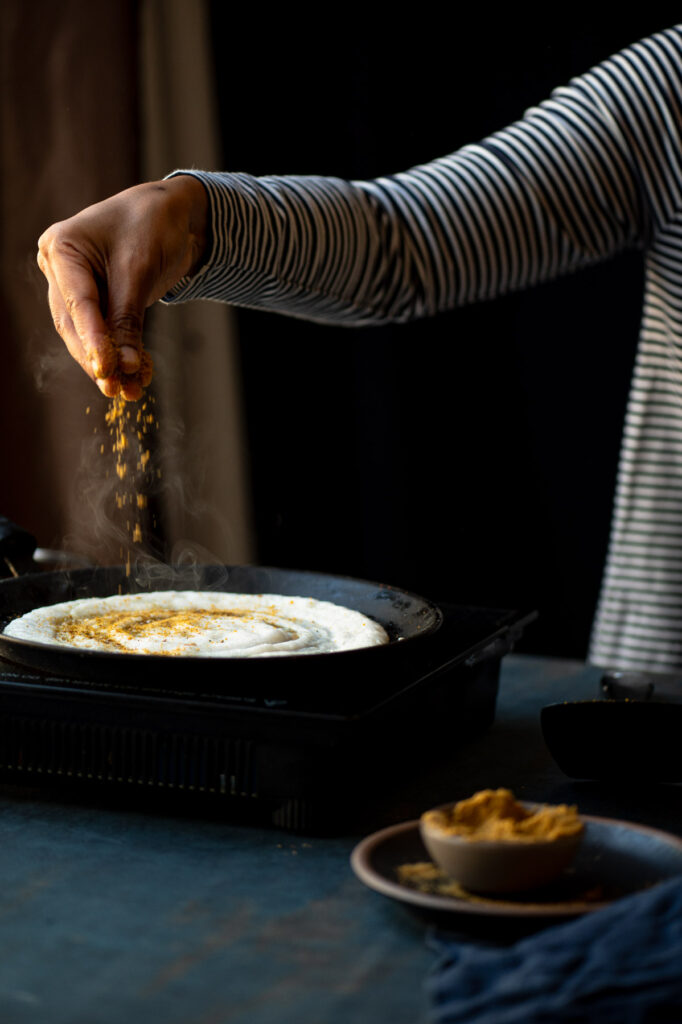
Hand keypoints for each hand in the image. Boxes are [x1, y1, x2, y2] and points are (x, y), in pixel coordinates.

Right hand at [37, 175, 208, 399]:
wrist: (175, 213)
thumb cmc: (153, 225)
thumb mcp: (139, 269)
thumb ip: (128, 317)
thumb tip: (125, 365)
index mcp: (61, 248)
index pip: (76, 302)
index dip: (91, 339)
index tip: (105, 369)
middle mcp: (61, 268)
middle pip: (75, 325)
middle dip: (97, 359)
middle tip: (115, 388)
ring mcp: (78, 286)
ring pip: (89, 335)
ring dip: (111, 364)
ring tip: (130, 392)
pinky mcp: (99, 301)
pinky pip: (107, 333)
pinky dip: (123, 354)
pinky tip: (139, 375)